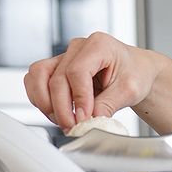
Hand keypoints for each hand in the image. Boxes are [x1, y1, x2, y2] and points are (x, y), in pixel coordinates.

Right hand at [24, 32, 162, 129]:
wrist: (136, 70)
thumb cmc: (135, 73)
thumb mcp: (130, 90)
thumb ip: (108, 104)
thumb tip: (90, 121)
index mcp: (99, 44)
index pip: (77, 71)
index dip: (78, 98)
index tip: (83, 118)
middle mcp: (78, 48)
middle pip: (57, 78)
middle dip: (62, 108)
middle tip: (73, 127)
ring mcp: (64, 57)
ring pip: (38, 76)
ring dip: (45, 102)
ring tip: (62, 120)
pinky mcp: (56, 68)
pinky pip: (36, 80)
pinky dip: (40, 99)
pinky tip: (56, 112)